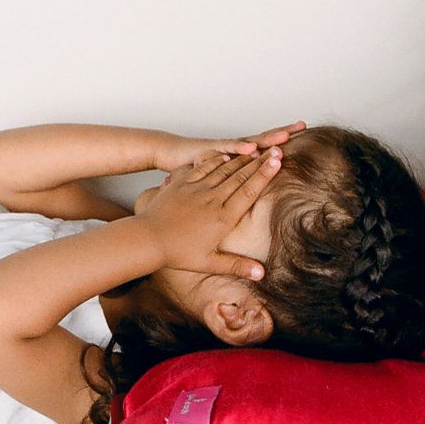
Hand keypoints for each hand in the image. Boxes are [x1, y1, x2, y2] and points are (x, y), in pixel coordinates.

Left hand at [129, 148, 283, 279]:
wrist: (147, 239)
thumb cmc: (177, 253)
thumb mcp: (209, 263)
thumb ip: (237, 266)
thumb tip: (262, 273)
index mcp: (222, 218)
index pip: (249, 192)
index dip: (265, 175)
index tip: (278, 162)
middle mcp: (212, 199)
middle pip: (241, 176)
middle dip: (260, 162)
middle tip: (276, 150)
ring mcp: (196, 189)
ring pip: (224, 169)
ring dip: (241, 159)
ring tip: (256, 151)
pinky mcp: (182, 184)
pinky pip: (202, 168)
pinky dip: (216, 160)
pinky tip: (225, 155)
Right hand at [153, 121, 305, 172]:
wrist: (166, 152)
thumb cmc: (193, 167)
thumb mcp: (217, 179)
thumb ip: (232, 183)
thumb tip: (246, 193)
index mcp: (238, 157)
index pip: (264, 149)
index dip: (281, 145)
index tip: (303, 139)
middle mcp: (233, 149)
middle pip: (261, 140)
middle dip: (281, 134)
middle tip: (302, 126)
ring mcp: (221, 148)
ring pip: (247, 142)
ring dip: (265, 139)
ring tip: (284, 137)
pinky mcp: (206, 150)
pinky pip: (224, 149)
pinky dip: (237, 148)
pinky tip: (251, 148)